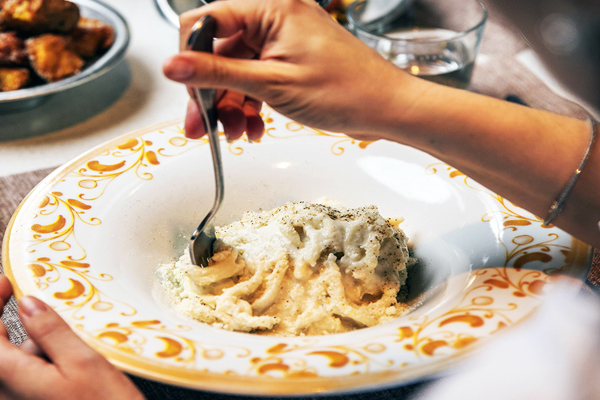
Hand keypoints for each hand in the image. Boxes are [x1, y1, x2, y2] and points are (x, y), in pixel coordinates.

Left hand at [0, 275, 143, 399]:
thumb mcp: (82, 362)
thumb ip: (50, 331)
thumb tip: (29, 304)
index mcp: (11, 380)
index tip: (7, 283)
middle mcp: (8, 393)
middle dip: (11, 320)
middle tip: (34, 299)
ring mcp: (20, 399)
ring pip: (14, 361)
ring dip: (32, 343)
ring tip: (69, 339)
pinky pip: (27, 375)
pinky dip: (42, 359)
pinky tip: (69, 358)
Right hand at [162, 0, 427, 141]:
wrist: (387, 109)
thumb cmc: (347, 91)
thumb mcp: (272, 84)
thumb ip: (218, 73)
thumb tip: (174, 65)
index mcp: (272, 9)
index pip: (209, 20)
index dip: (191, 56)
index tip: (187, 89)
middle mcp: (277, 19)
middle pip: (221, 51)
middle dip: (212, 93)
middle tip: (202, 126)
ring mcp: (284, 42)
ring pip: (238, 71)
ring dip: (231, 106)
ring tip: (235, 134)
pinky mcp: (291, 62)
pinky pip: (257, 80)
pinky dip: (251, 106)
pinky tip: (253, 129)